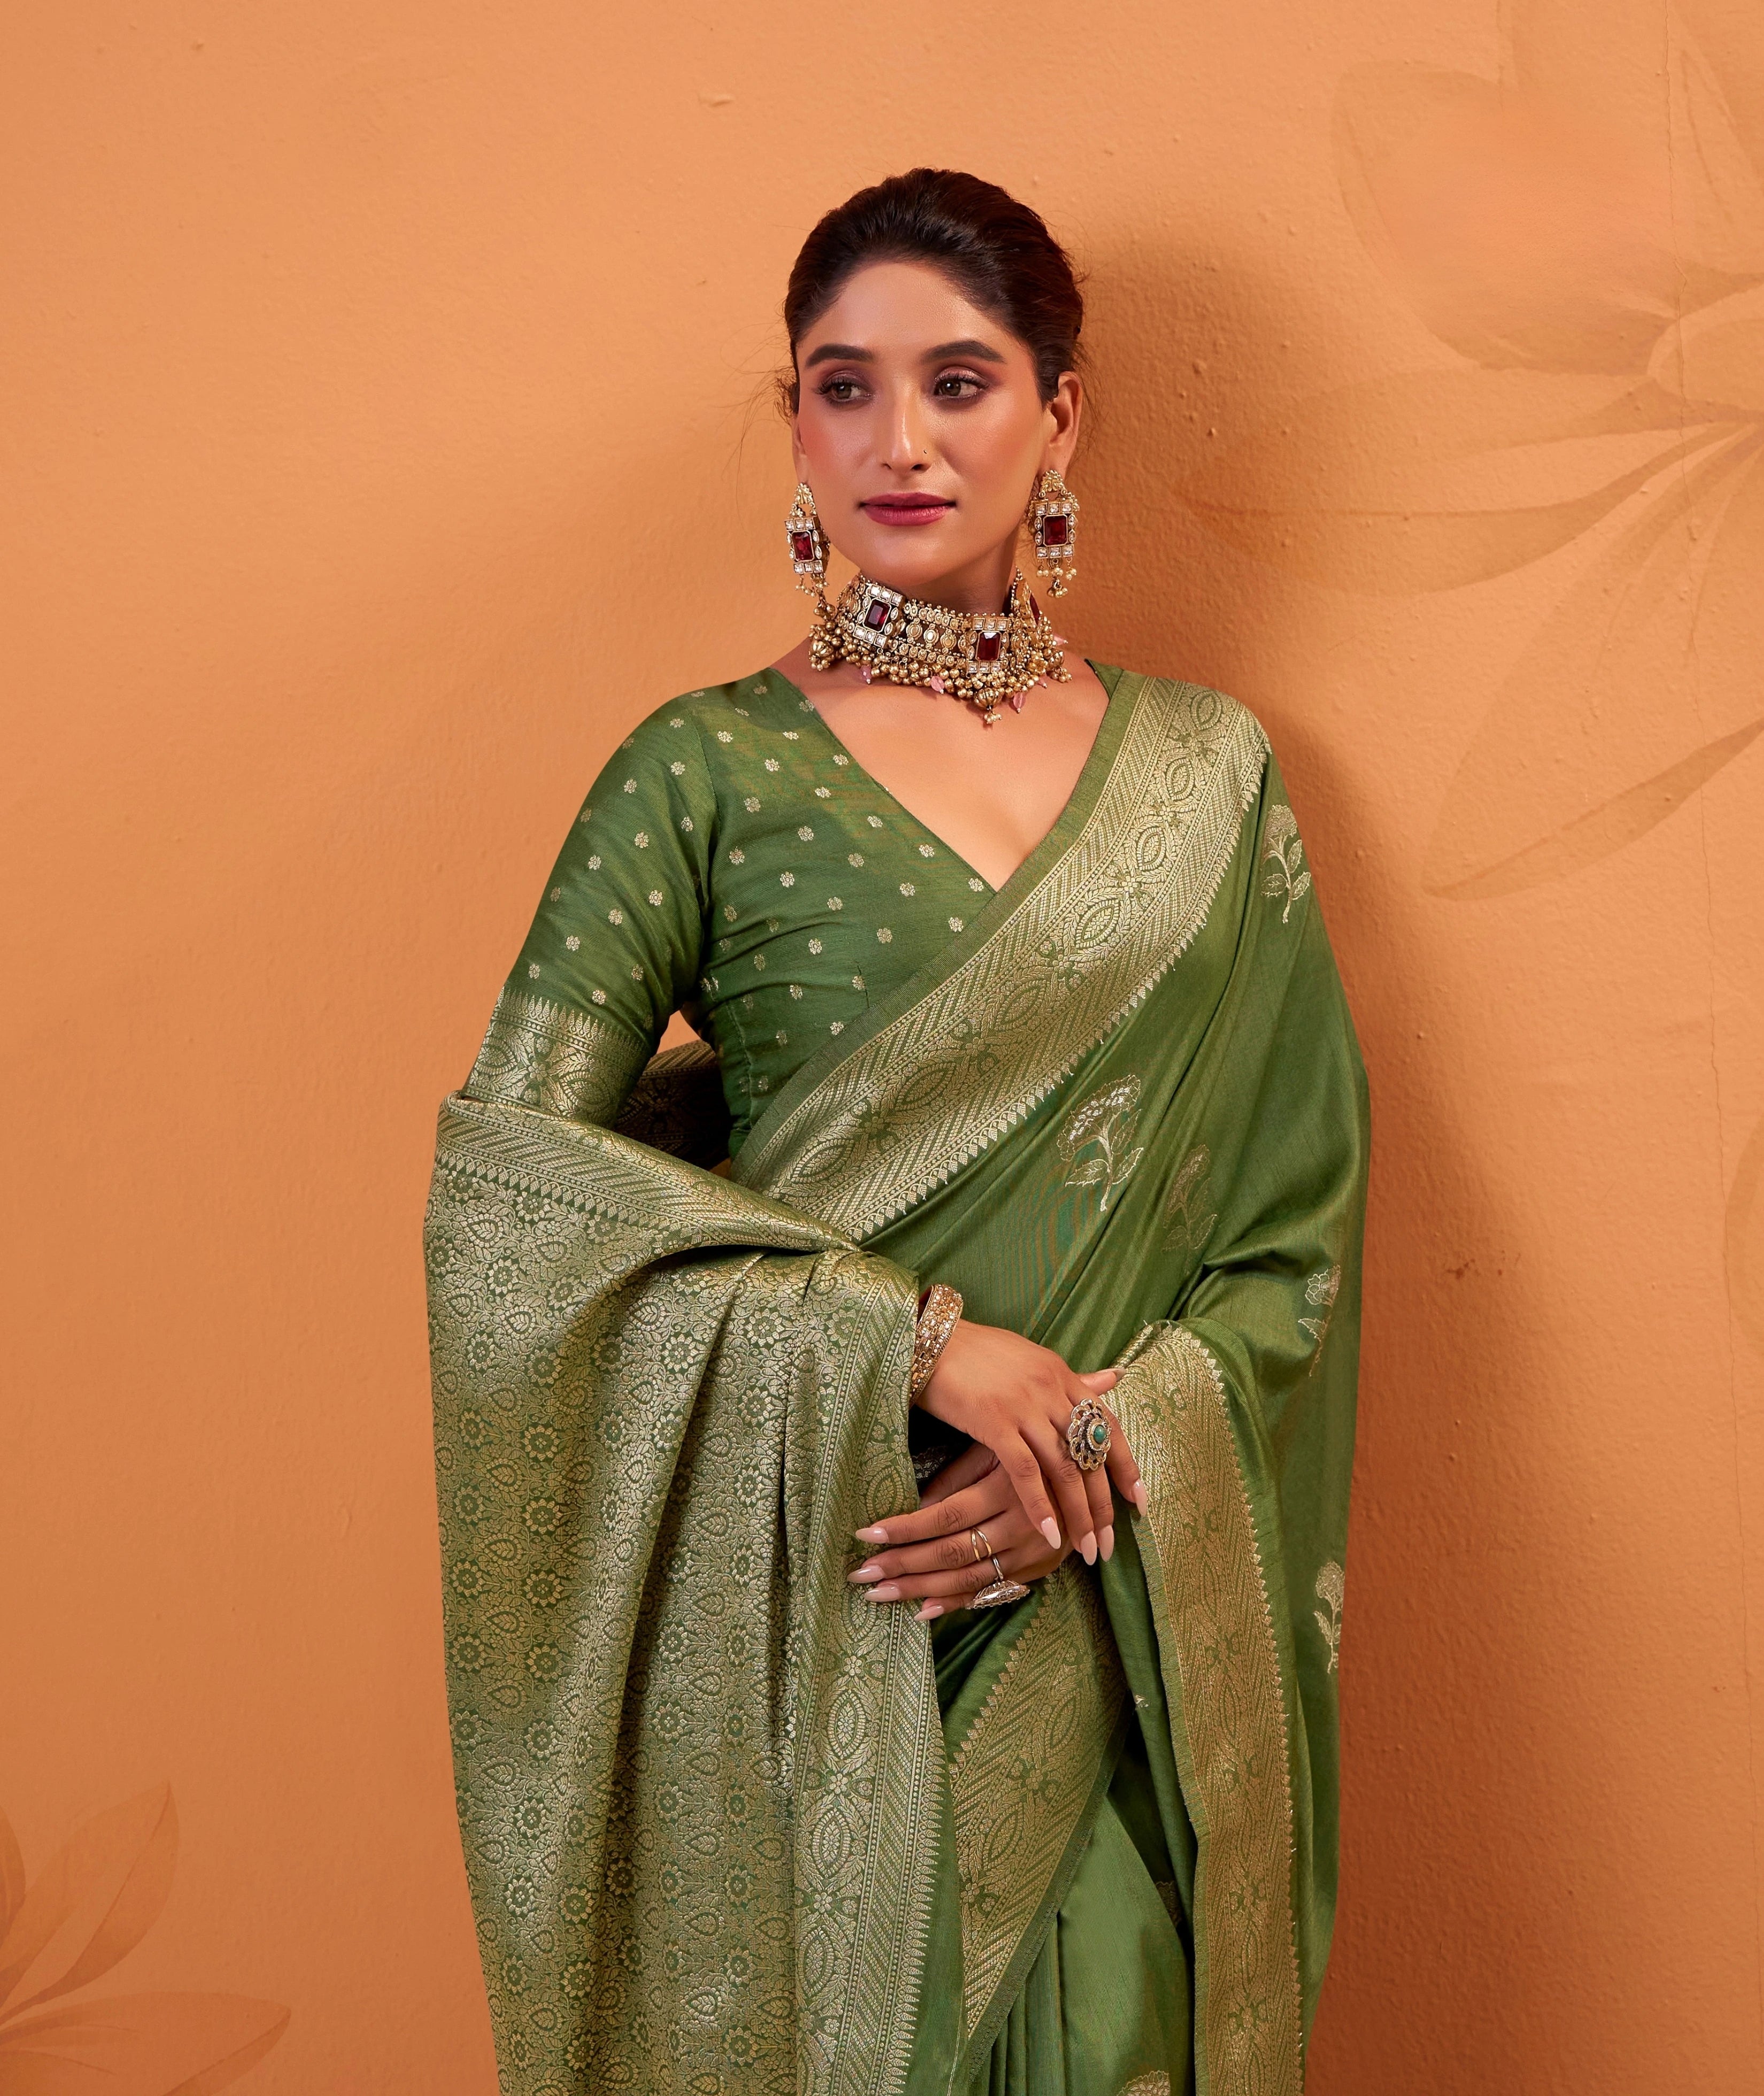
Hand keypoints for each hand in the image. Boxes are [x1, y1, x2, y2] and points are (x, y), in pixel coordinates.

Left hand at [849, 1441, 1067, 1616]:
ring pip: (967, 1578)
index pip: (946, 1516)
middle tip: (860, 1575)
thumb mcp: (996, 1450)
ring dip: (919, 1590)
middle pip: (951, 1552)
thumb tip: (913, 1507)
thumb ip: (956, 1478)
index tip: (865, 1536)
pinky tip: (921, 1611)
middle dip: (902, 1565)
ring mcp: (1031, 1553)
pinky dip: (955, 1604)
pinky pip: (990, 1592)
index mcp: (1009, 1487)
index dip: (904, 1528)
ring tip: (877, 1593)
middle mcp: (1022, 1525)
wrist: (1095, 1473)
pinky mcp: (1038, 1570)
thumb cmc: (1033, 1450)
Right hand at [910, 1318, 1145, 1567]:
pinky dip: (1039, 1505)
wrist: (931, 1339)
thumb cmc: (977, 1353)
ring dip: (1078, 1514)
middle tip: (1108, 1543)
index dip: (1126, 1466)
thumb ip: (1071, 1380)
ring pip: (1064, 1468)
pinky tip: (1048, 1533)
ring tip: (1085, 1549)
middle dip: (1103, 1505)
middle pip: (1091, 1455)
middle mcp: (1051, 1389)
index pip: (1109, 1425)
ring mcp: (1024, 1405)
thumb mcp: (1032, 1360)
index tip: (1139, 1502)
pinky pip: (1025, 1471)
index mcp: (1062, 1375)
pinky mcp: (994, 1420)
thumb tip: (1114, 1377)